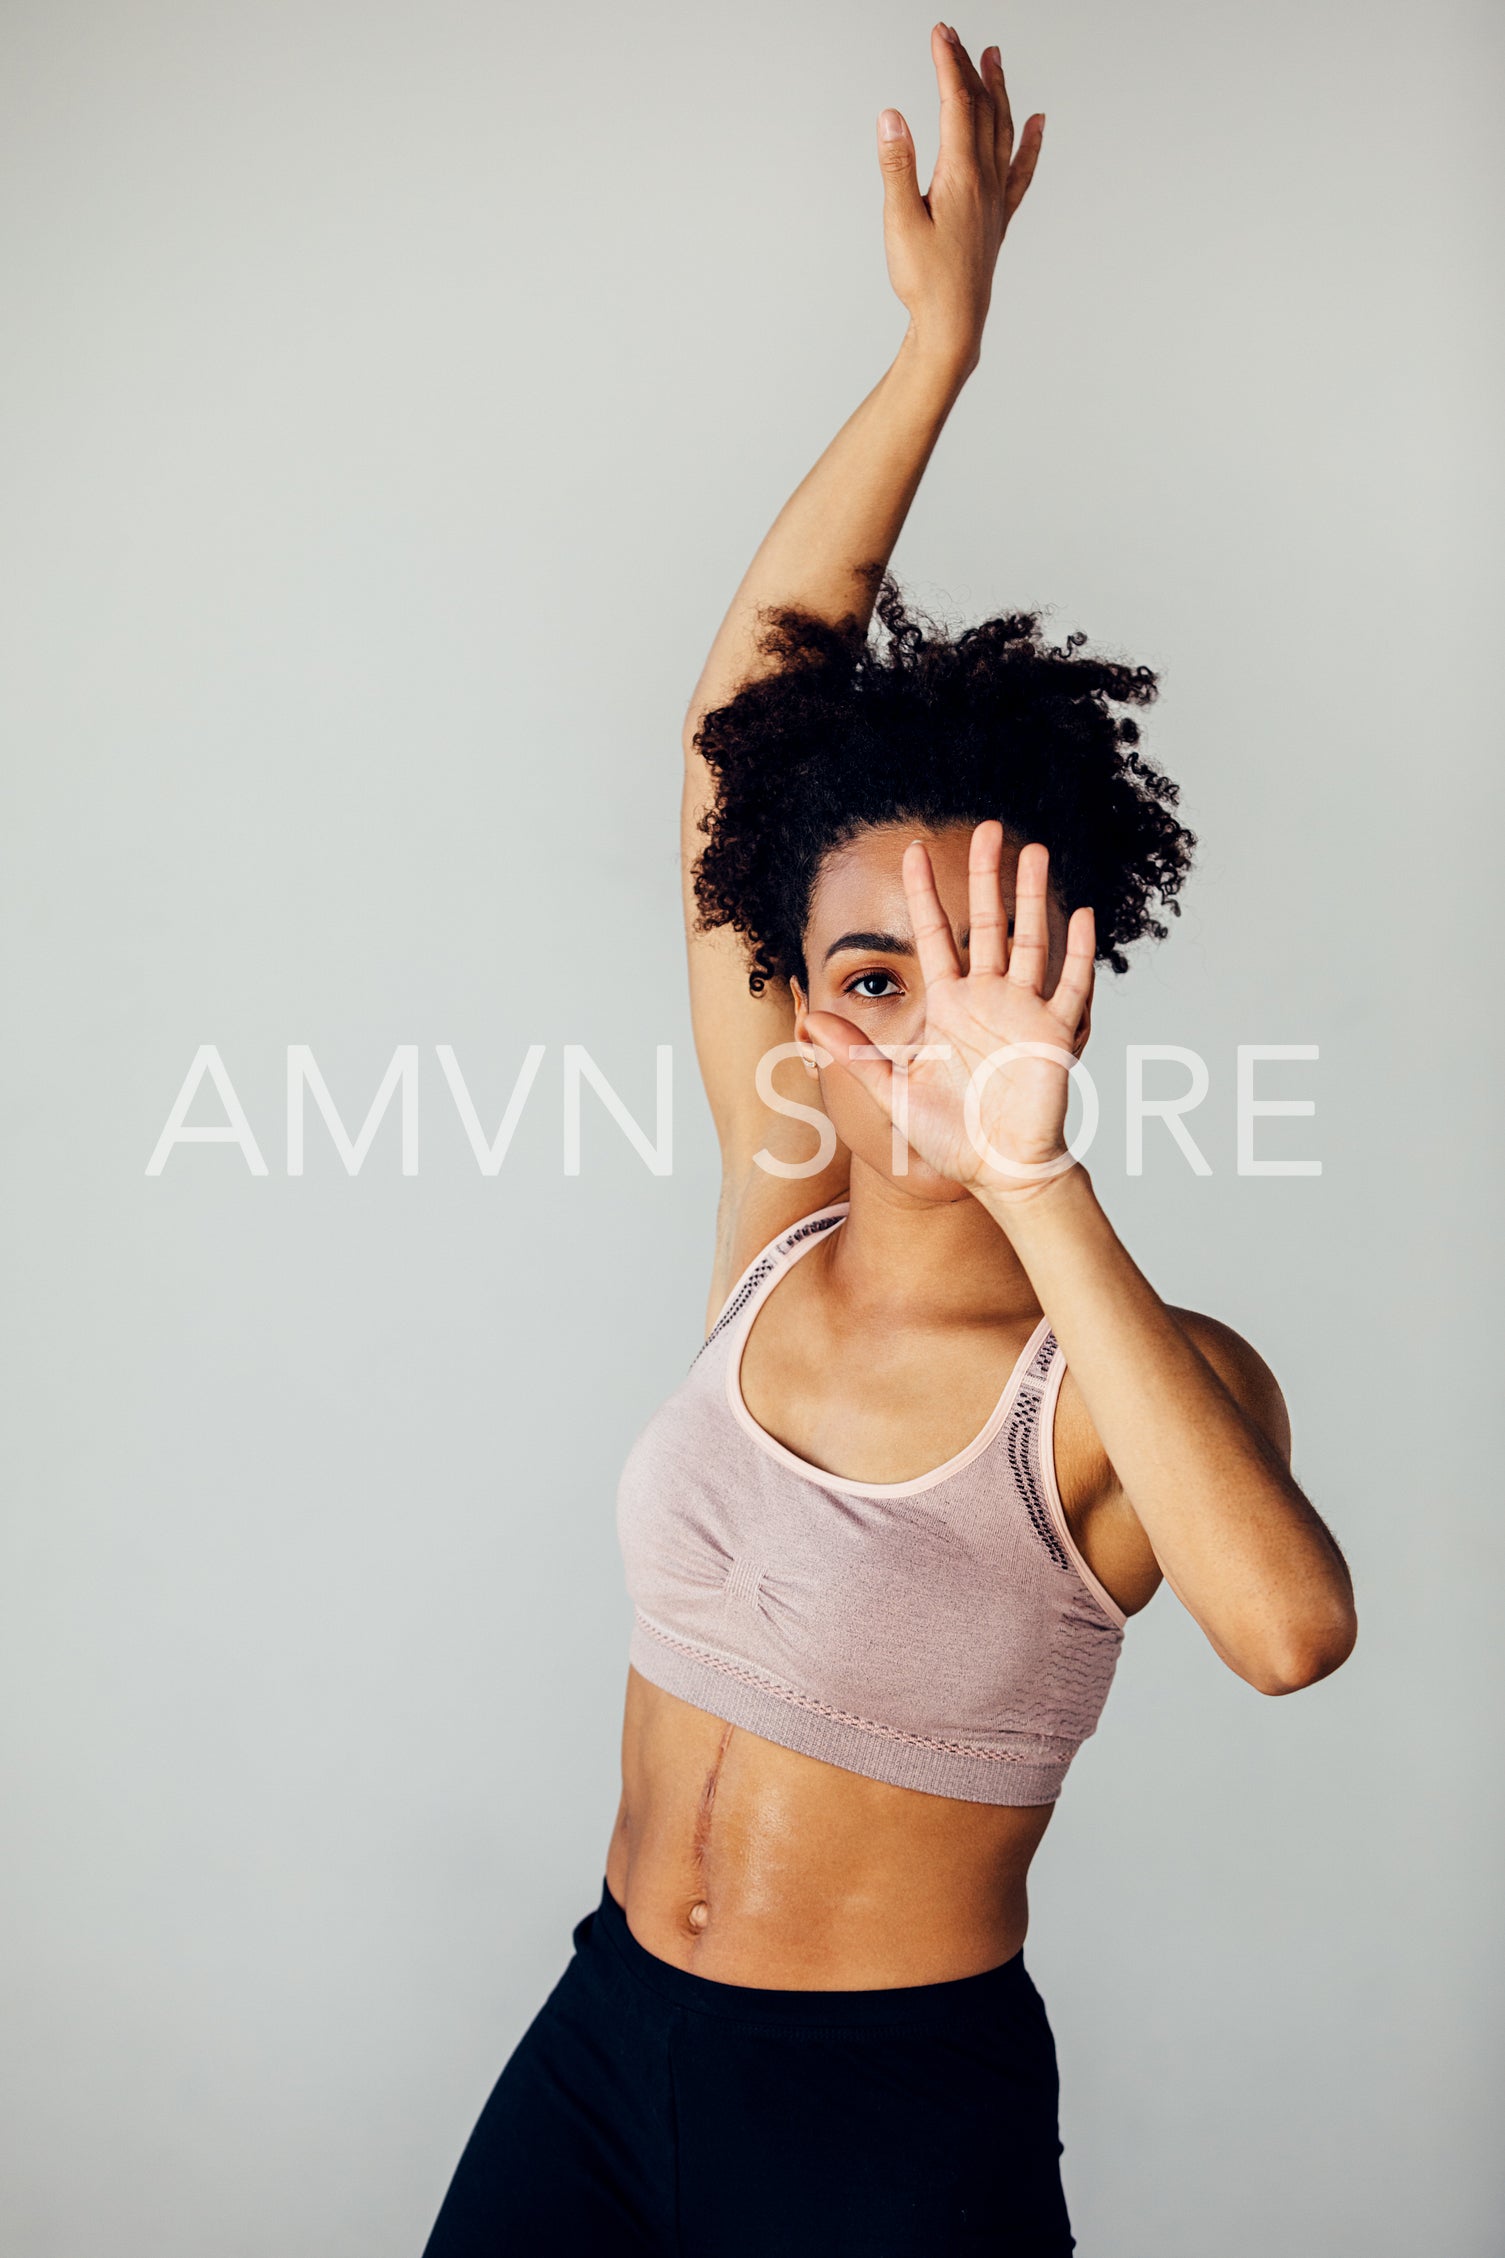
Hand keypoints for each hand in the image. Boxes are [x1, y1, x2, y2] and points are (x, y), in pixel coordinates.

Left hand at [803, 825, 1095, 1206]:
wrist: (997, 1172)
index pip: (935, 934)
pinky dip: (1078, 952)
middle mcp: (987, 1000)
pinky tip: (1082, 916)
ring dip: (1033, 897)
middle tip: (990, 828)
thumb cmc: (949, 1137)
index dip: (924, 893)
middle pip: (989, 923)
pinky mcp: (1053, 1035)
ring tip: (1035, 851)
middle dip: (988, 876)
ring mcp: (1023, 1013)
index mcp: (949, 1005)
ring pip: (1031, 941)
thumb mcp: (891, 1091)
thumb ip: (854, 1053)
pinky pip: (1069, 986)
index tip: (913, 850)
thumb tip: (811, 1018)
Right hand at [877, 27, 1043, 371]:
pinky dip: (1029, 141)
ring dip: (999, 90)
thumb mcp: (899, 223)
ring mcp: (996, 198)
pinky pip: (1021, 169)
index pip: (957, 104)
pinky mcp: (999, 217)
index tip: (939, 33)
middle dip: (968, 67)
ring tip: (994, 57)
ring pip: (1003, 130)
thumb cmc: (924, 281)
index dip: (948, 64)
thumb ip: (897, 167)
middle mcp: (985, 181)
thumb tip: (892, 117)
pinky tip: (1036, 122)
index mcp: (960, 176)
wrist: (954, 325)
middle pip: (981, 109)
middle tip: (955, 36)